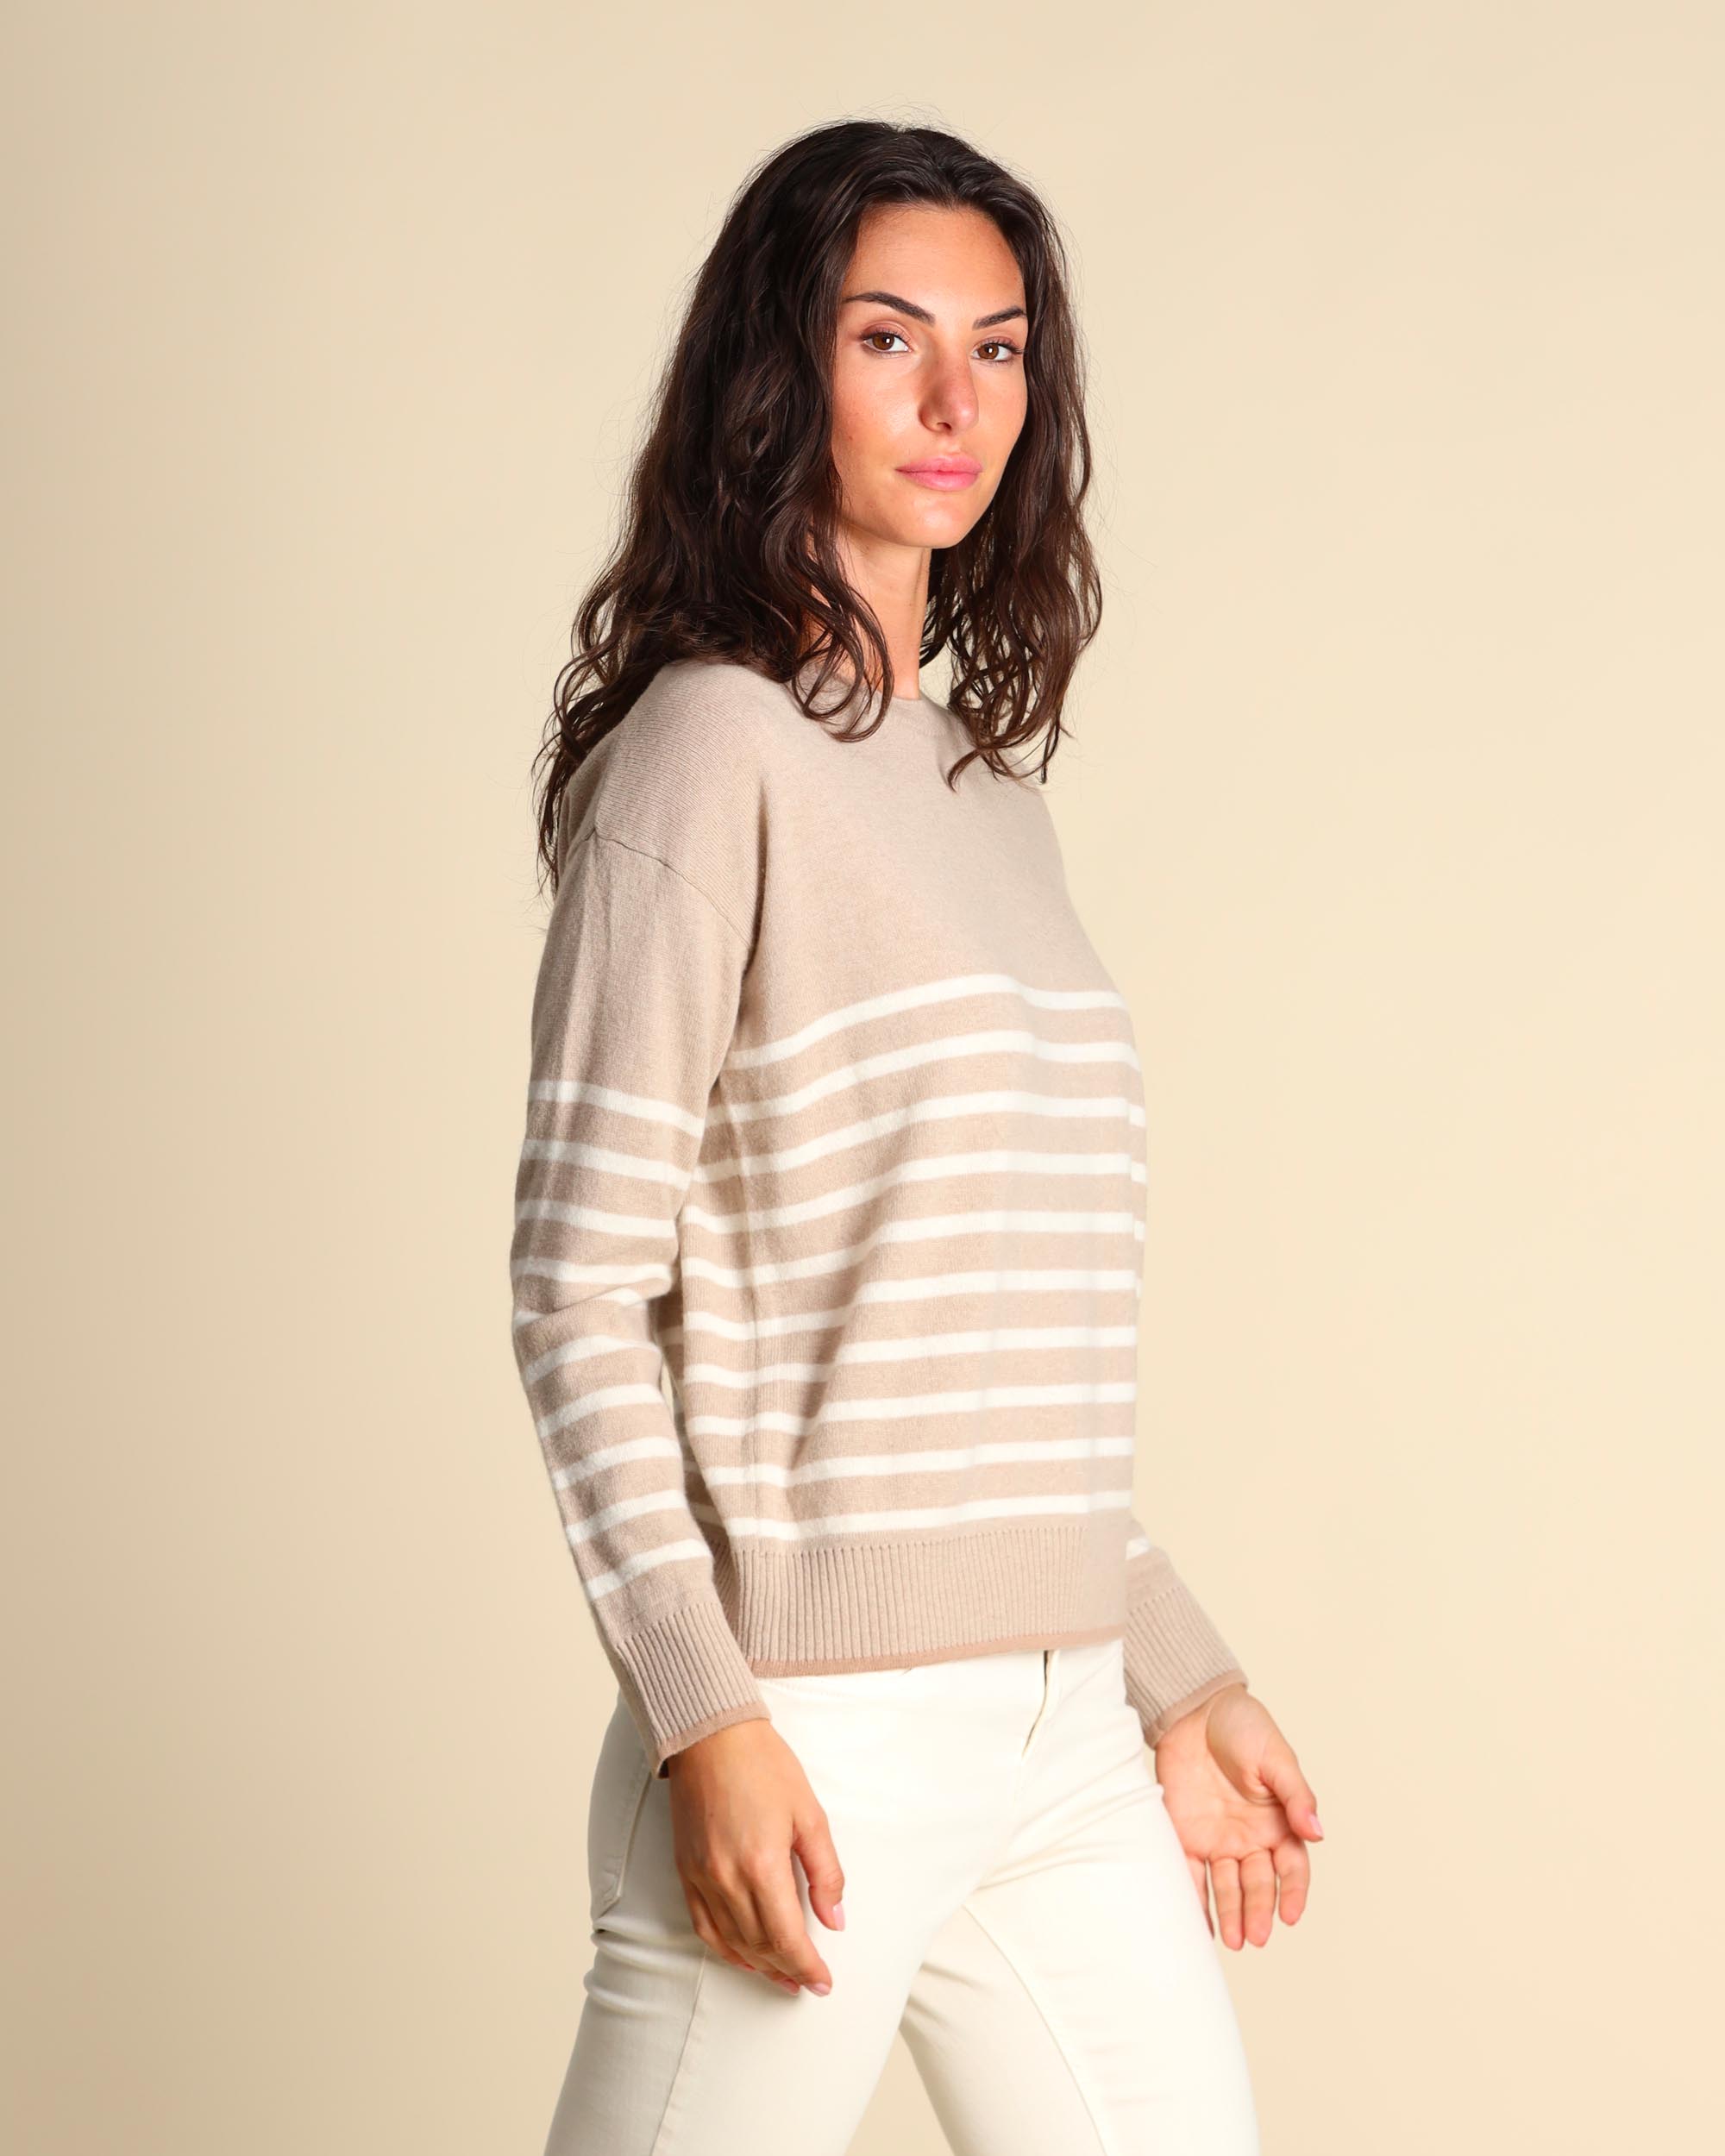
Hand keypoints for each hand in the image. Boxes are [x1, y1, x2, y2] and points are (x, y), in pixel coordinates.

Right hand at [663, 1718, 846, 1995]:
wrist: (711, 1737)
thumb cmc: (764, 1767)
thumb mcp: (810, 1814)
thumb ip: (825, 1872)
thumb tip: (834, 1920)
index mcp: (762, 1865)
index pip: (787, 1938)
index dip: (807, 1966)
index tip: (824, 1982)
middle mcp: (726, 1879)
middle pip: (760, 1946)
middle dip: (788, 1971)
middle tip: (810, 1983)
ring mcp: (701, 1878)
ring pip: (732, 1943)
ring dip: (760, 1966)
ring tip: (783, 1977)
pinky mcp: (685, 1871)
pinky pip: (703, 1926)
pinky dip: (726, 1949)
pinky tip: (743, 1956)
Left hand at [1152, 1683, 1322, 1949]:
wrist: (1194, 1709)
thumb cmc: (1243, 1727)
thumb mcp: (1276, 1758)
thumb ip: (1296, 1795)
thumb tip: (1317, 1832)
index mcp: (1278, 1822)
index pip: (1292, 1867)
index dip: (1293, 1892)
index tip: (1290, 1915)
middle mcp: (1250, 1838)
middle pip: (1258, 1883)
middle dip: (1258, 1910)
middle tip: (1255, 1937)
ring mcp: (1218, 1839)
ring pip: (1227, 1886)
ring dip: (1232, 1915)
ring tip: (1234, 1941)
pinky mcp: (1187, 1835)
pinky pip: (1191, 1874)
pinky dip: (1194, 1901)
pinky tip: (1200, 1928)